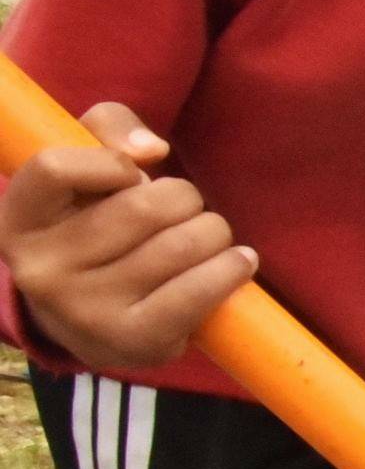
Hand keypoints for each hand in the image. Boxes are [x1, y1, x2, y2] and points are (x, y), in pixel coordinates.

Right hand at [0, 101, 256, 369]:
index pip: (54, 168)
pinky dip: (232, 268)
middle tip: (184, 209)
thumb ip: (109, 126)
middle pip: (143, 205)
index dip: (111, 163)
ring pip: (182, 244)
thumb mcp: (86, 165)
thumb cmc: (95, 223)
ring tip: (207, 237)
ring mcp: (85, 311)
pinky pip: (199, 291)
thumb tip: (151, 150)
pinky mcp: (133, 341)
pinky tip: (238, 261)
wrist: (92, 320)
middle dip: (184, 197)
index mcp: (19, 220)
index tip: (132, 176)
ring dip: (214, 231)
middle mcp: (42, 269)